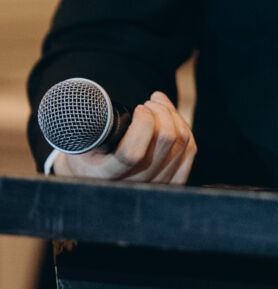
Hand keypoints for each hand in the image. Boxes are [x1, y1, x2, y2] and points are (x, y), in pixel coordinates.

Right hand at [51, 92, 196, 185]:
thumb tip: (99, 102)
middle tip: (149, 102)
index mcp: (107, 177)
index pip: (133, 153)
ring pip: (182, 142)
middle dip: (161, 111)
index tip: (138, 108)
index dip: (143, 123)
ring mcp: (157, 186)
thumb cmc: (84, 153)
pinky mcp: (172, 183)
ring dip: (173, 115)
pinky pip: (189, 150)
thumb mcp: (77, 140)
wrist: (92, 176)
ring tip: (157, 104)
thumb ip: (90, 125)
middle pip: (166, 141)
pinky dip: (183, 127)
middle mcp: (135, 185)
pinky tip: (170, 116)